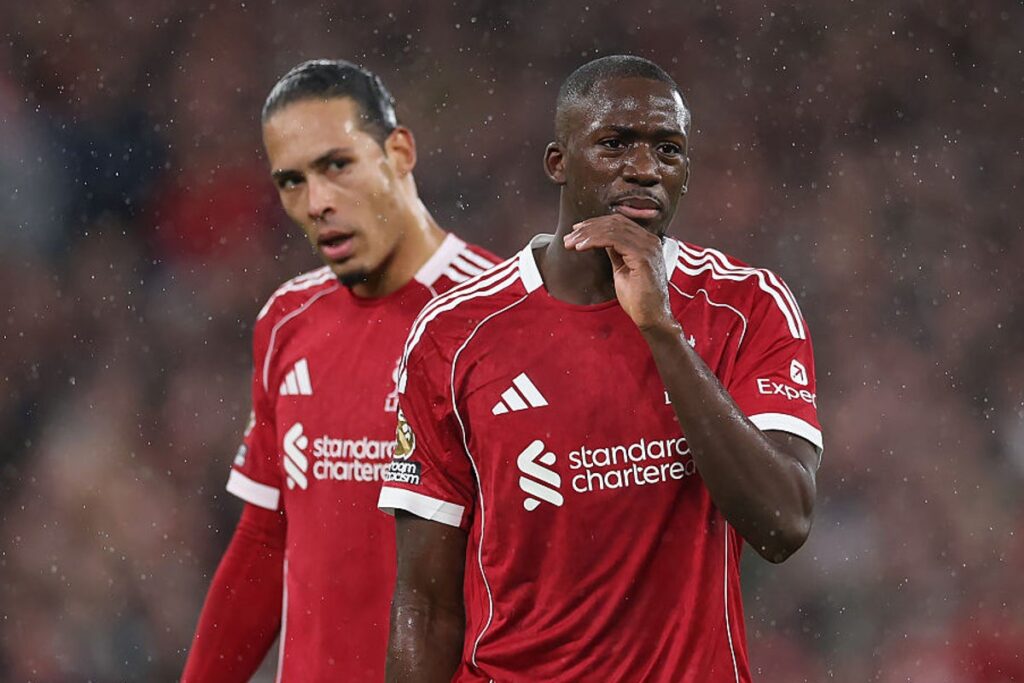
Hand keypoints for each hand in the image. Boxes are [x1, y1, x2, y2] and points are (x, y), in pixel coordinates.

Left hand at [563, 214, 674, 330]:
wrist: (651, 317)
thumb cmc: (638, 299)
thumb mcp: (622, 269)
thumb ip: (616, 252)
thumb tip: (603, 240)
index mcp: (646, 242)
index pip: (619, 222)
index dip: (595, 224)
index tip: (577, 230)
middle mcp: (650, 241)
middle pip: (614, 223)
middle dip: (588, 228)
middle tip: (569, 237)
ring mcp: (648, 247)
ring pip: (612, 229)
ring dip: (587, 234)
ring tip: (571, 243)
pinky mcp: (642, 257)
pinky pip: (614, 240)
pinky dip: (594, 241)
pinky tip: (581, 247)